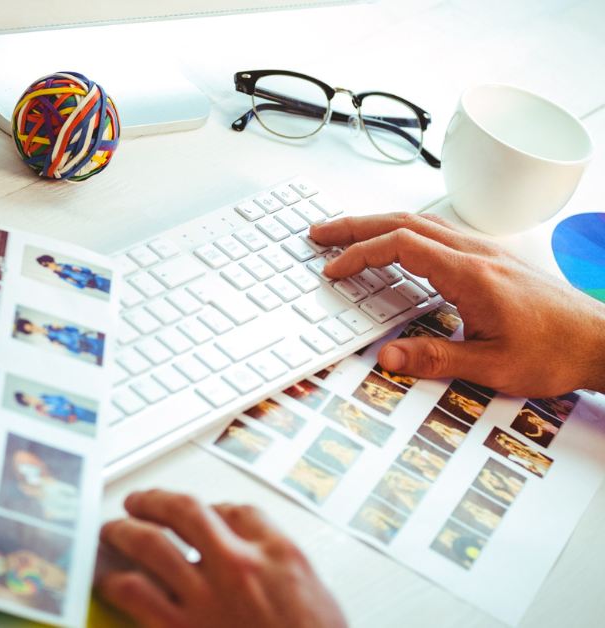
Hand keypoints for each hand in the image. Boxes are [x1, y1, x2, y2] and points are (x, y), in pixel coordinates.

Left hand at [97, 490, 345, 627]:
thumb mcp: (316, 598)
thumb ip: (280, 569)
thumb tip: (251, 556)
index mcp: (279, 555)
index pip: (237, 510)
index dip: (211, 508)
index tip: (198, 513)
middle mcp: (239, 567)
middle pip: (186, 511)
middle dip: (156, 501)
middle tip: (138, 502)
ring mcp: (207, 599)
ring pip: (150, 544)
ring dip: (125, 532)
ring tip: (112, 531)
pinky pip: (134, 594)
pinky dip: (115, 583)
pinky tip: (108, 582)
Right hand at [310, 213, 604, 396]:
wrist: (599, 341)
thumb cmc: (555, 351)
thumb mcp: (491, 365)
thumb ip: (435, 358)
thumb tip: (387, 355)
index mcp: (470, 273)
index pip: (401, 246)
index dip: (359, 254)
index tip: (333, 269)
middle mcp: (475, 253)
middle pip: (403, 223)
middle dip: (355, 226)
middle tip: (319, 233)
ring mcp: (483, 253)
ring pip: (419, 223)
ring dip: (376, 225)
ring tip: (345, 235)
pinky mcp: (488, 261)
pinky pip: (435, 234)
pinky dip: (401, 234)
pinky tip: (392, 248)